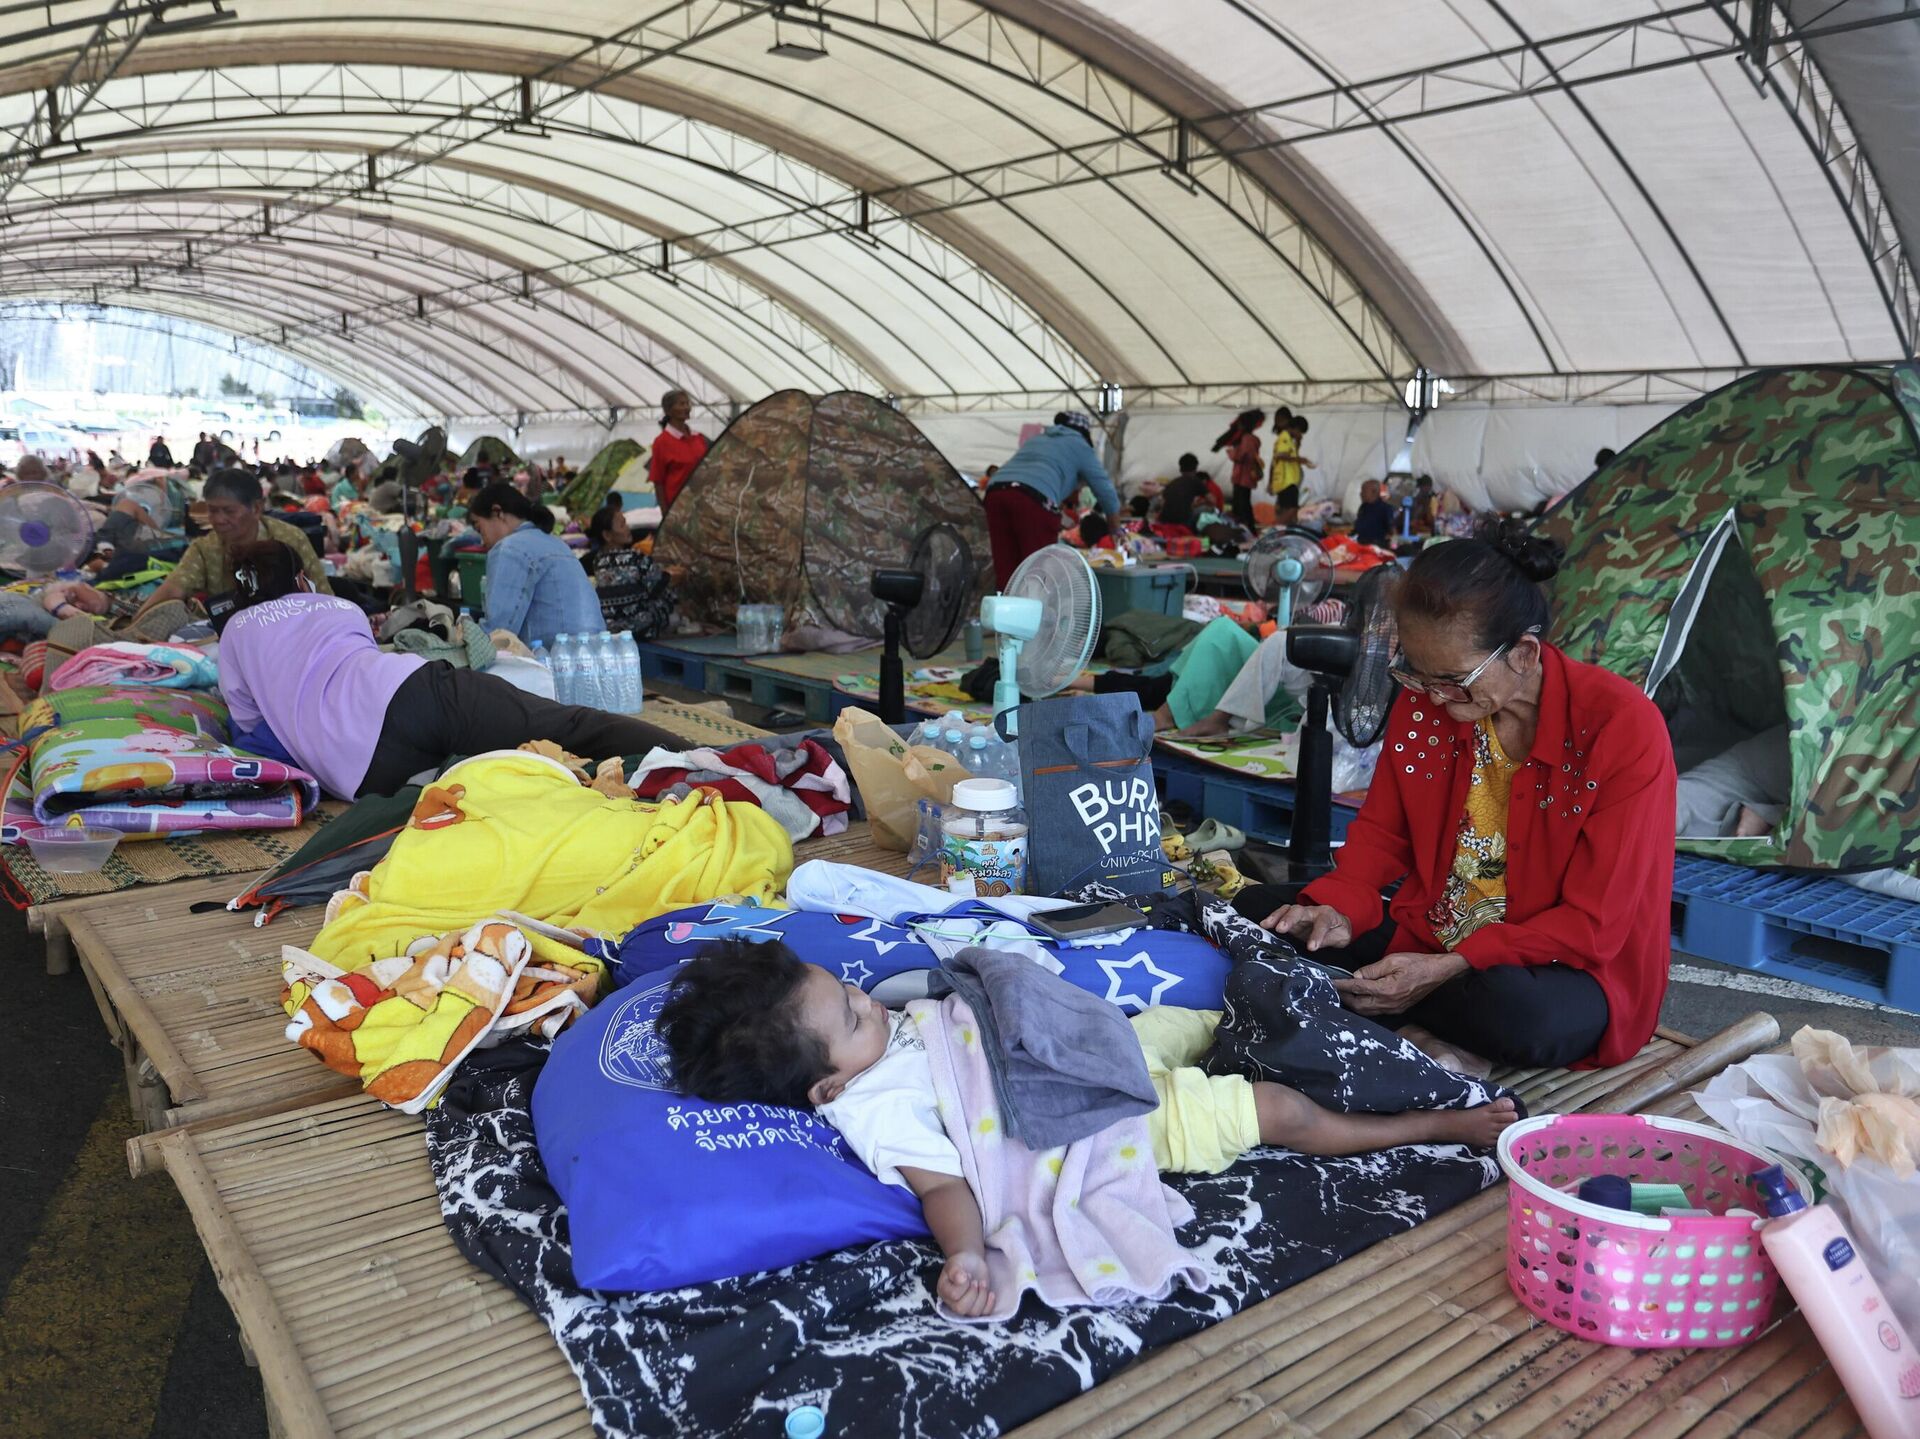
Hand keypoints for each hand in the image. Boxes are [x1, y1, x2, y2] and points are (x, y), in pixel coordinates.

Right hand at [937, 1250, 996, 1317]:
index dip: (963, 1286)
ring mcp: (965, 1307)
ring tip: (982, 1283)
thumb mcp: (955, 1262)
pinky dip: (989, 1304)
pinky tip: (991, 1293)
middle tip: (975, 1281)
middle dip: (972, 1294)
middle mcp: (952, 1302)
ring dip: (982, 1297)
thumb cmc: (961, 1262)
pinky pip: (984, 1314)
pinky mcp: (977, 1307)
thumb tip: (961, 1279)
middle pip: (961, 1309)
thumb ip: (955, 1270)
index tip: (967, 1275)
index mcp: (944, 1291)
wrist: (971, 1262)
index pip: (954, 1296)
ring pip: (974, 1313)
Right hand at [1261, 903, 1352, 951]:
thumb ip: (1328, 940)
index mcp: (1327, 915)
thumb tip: (1314, 946)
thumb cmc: (1339, 932)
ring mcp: (1301, 914)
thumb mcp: (1341, 938)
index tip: (1311, 947)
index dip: (1316, 934)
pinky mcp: (1292, 919)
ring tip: (1266, 925)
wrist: (1338, 925)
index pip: (1322, 923)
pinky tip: (1264, 925)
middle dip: (1290, 919)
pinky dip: (1272, 918)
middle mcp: (1312, 911)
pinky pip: (1281, 914)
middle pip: (1300, 911)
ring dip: (1277, 917)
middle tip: (1281, 929)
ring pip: (1288, 910)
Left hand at [1334, 952, 1469, 1014]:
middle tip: (1334, 989)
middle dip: (1345, 997)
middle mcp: (1389, 1003)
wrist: (1438, 973)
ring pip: (1367, 1011)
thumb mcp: (1393, 960)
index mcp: (1387, 989)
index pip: (1357, 988)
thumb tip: (1356, 975)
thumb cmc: (1417, 963)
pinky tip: (1360, 999)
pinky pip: (1376, 1011)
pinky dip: (1365, 1006)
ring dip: (1354, 1003)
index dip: (1341, 985)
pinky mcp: (1398, 1009)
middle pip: (1359, 1005)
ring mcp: (1394, 1009)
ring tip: (1343, 994)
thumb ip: (1372, 970)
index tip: (1329, 983)